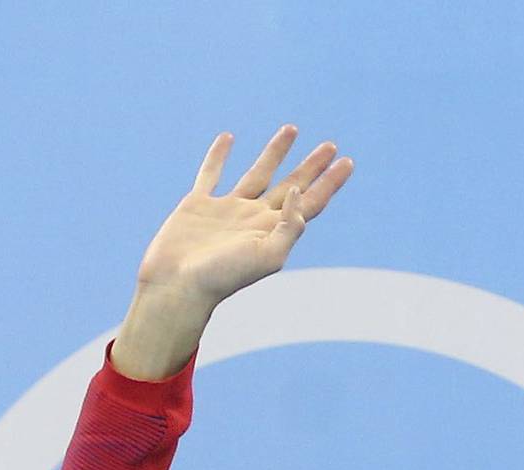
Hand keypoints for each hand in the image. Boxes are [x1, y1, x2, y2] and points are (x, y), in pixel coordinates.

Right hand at [112, 126, 354, 380]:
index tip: (346, 162)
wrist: (177, 288)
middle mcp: (252, 219)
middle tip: (330, 146)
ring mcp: (225, 211)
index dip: (329, 183)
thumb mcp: (267, 256)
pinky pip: (210, 174)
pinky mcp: (197, 205)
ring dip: (275, 152)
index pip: (308, 203)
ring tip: (292, 129)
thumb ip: (289, 226)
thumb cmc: (222, 278)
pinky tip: (228, 138)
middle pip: (290, 186)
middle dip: (311, 167)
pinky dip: (218, 156)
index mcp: (271, 232)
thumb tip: (298, 192)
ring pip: (257, 174)